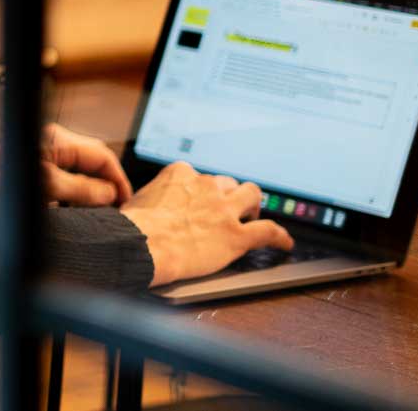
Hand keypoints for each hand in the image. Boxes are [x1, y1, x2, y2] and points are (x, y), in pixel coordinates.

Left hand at [41, 124, 131, 205]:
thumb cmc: (4, 178)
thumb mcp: (48, 185)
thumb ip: (82, 189)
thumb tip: (110, 192)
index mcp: (57, 139)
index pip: (102, 155)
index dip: (119, 180)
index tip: (126, 201)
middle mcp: (52, 141)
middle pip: (91, 161)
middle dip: (106, 183)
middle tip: (116, 207)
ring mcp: (42, 151)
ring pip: (77, 170)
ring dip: (88, 189)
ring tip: (96, 209)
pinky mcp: (35, 164)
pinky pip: (61, 174)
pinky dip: (69, 191)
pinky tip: (68, 206)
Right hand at [119, 162, 294, 286]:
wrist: (141, 244)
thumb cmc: (132, 227)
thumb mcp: (138, 200)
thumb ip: (153, 198)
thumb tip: (144, 210)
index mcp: (181, 174)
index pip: (199, 176)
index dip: (203, 191)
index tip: (201, 199)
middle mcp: (206, 185)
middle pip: (228, 183)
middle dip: (229, 195)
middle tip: (228, 209)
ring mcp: (224, 209)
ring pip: (252, 196)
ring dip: (254, 206)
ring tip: (254, 216)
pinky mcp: (236, 235)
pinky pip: (268, 231)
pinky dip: (279, 236)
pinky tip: (284, 243)